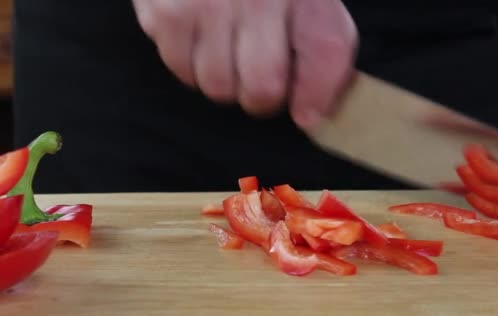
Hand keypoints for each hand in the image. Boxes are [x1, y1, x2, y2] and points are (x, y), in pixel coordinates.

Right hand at [132, 0, 357, 127]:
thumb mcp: (310, 3)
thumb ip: (323, 56)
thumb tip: (308, 117)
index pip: (326, 52)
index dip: (315, 94)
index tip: (306, 109)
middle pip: (262, 88)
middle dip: (261, 97)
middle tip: (257, 73)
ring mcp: (209, 2)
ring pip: (216, 86)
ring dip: (222, 79)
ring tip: (226, 47)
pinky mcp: (167, 9)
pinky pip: (180, 67)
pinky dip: (189, 61)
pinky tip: (199, 33)